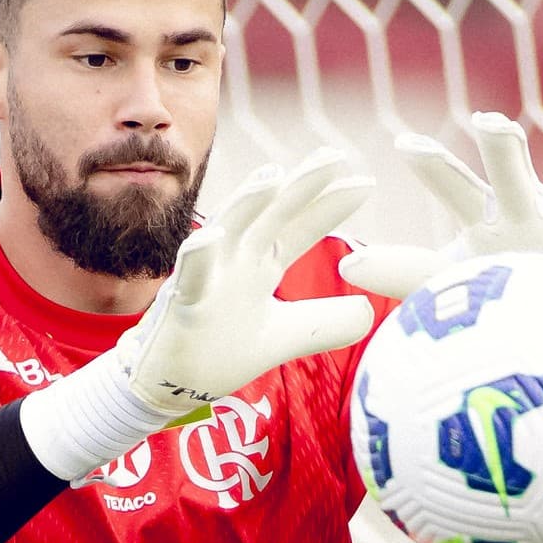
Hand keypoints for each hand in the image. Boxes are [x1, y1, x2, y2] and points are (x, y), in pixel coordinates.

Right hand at [116, 149, 376, 415]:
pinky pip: (189, 276)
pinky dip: (199, 254)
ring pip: (228, 230)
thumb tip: (370, 312)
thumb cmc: (221, 351)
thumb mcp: (285, 336)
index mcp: (260, 263)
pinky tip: (212, 236)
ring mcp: (207, 276)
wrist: (172, 386)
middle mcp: (235, 259)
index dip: (329, 206)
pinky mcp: (182, 304)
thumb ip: (324, 323)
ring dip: (247, 201)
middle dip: (301, 184)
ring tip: (273, 175)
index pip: (299, 227)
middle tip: (334, 156)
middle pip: (272, 214)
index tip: (365, 184)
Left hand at [338, 112, 542, 299]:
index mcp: (489, 213)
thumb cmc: (501, 290)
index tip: (405, 145)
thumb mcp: (452, 280)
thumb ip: (405, 271)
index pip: (454, 183)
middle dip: (504, 138)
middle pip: (516, 159)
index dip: (433, 163)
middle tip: (489, 126)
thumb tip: (349, 265)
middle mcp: (533, 206)